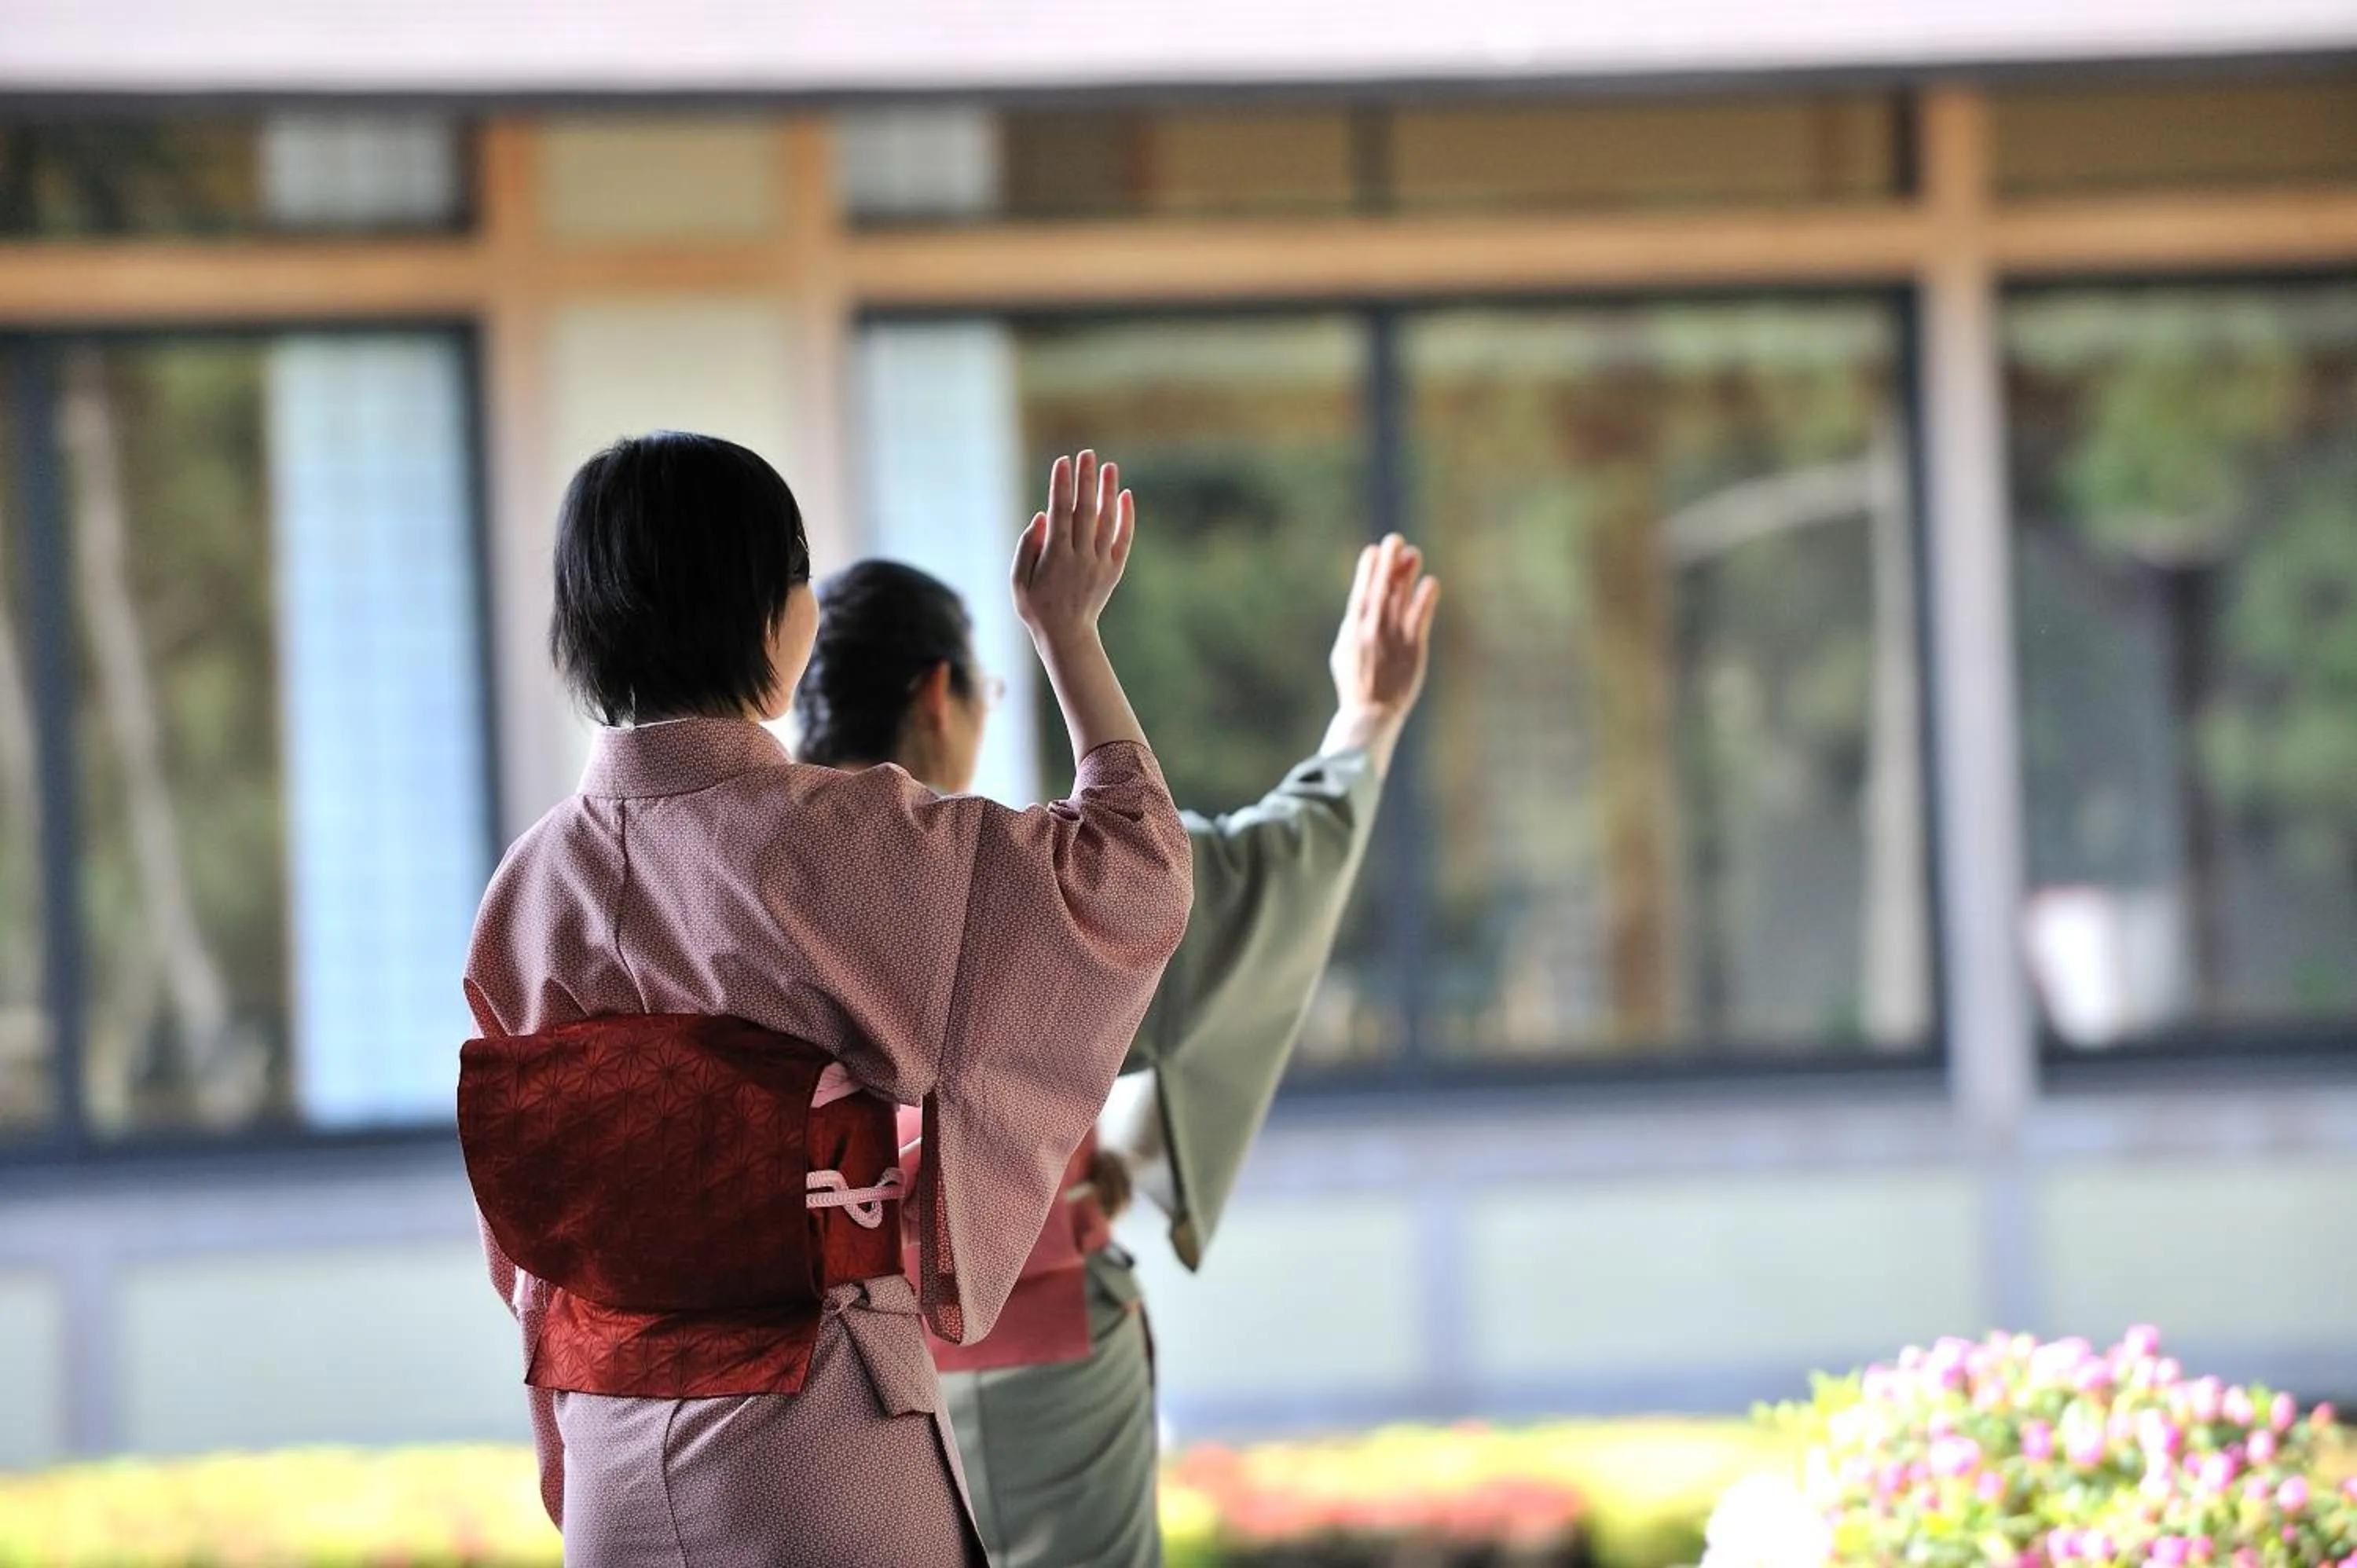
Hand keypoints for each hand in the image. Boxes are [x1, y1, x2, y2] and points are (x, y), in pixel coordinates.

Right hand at [1013, 451, 1132, 651]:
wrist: (1067, 636)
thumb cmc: (1036, 607)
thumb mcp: (1019, 581)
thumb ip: (1027, 548)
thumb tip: (1041, 517)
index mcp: (1056, 557)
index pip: (1060, 512)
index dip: (1061, 485)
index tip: (1062, 462)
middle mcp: (1081, 557)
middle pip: (1085, 510)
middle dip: (1086, 480)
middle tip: (1087, 454)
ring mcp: (1100, 563)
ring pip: (1106, 520)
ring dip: (1108, 491)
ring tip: (1109, 466)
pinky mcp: (1113, 570)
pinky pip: (1123, 539)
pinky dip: (1126, 517)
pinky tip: (1126, 496)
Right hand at [1329, 533, 1439, 728]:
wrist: (1369, 714)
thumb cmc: (1356, 685)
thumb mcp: (1343, 654)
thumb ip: (1352, 628)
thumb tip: (1358, 607)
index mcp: (1351, 630)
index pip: (1360, 593)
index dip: (1367, 570)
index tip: (1373, 550)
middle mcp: (1371, 630)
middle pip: (1380, 589)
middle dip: (1387, 563)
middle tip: (1394, 539)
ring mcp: (1392, 638)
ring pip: (1400, 599)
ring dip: (1406, 575)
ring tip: (1413, 553)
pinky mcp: (1413, 649)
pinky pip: (1420, 619)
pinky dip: (1425, 600)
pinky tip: (1430, 582)